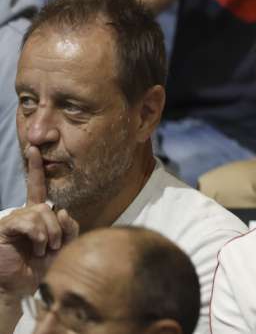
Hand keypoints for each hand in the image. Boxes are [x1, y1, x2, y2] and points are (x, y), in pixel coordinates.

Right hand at [0, 148, 78, 298]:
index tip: (34, 149)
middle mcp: (23, 214)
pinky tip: (37, 248)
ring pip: (41, 212)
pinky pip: (27, 221)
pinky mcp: (4, 228)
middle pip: (48, 206)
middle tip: (54, 247)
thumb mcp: (63, 246)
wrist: (19, 287)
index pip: (37, 188)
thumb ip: (69, 227)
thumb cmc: (40, 267)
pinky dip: (38, 235)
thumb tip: (63, 210)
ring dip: (50, 234)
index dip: (35, 168)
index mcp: (36, 215)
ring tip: (44, 250)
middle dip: (58, 228)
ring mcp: (13, 220)